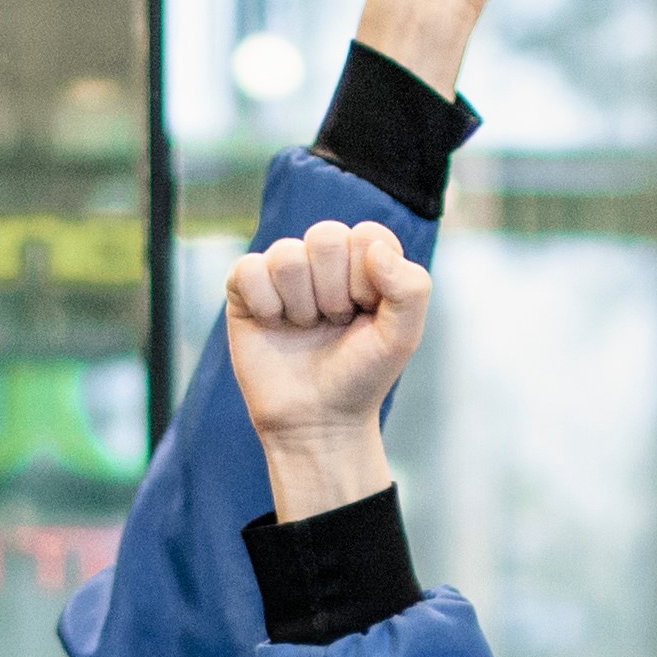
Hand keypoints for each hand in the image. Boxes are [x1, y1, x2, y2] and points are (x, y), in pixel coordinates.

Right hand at [222, 223, 428, 521]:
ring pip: (287, 255)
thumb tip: (374, 249)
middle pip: (325, 237)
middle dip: (334, 291)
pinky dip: (265, 304)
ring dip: (301, 304)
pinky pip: (249, 270)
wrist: (317, 422)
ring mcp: (282, 272)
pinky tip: (274, 325)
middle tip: (334, 323)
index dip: (368, 279)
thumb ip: (411, 287)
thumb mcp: (402, 337)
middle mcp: (322, 260)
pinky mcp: (245, 289)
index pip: (367, 235)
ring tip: (305, 328)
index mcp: (363, 261)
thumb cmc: (360, 377)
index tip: (367, 312)